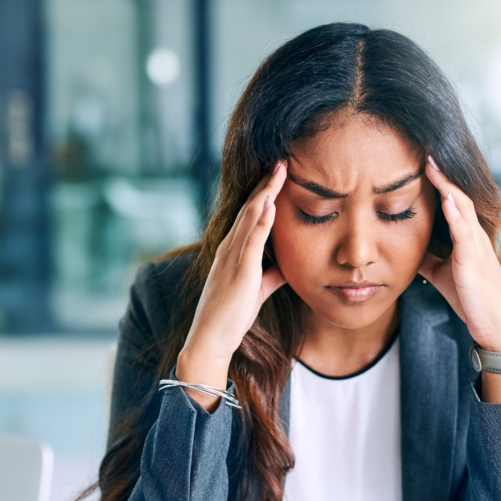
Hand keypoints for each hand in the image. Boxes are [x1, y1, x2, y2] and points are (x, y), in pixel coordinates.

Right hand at [177, 162, 288, 409]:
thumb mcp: (257, 291)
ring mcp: (232, 259)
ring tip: (279, 172)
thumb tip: (290, 265)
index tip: (279, 174)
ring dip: (265, 193)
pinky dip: (261, 222)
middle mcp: (230, 248)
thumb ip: (272, 275)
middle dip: (266, 184)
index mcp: (233, 251)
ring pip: (249, 218)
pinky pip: (251, 242)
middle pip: (250, 208)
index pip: (250, 215)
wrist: (210, 339)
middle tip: (282, 161)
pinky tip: (271, 205)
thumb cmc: (231, 316)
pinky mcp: (238, 273)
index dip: (265, 193)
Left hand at [418, 156, 500, 402]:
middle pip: (459, 196)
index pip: (452, 201)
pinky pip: (466, 234)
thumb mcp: (441, 272)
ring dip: (448, 186)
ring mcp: (477, 247)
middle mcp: (474, 236)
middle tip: (426, 150)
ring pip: (464, 208)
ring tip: (433, 165)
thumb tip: (403, 245)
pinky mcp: (474, 263)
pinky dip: (457, 215)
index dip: (439, 181)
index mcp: (466, 237)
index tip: (421, 160)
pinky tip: (446, 200)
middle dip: (443, 174)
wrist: (492, 326)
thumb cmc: (470, 298)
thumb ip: (426, 256)